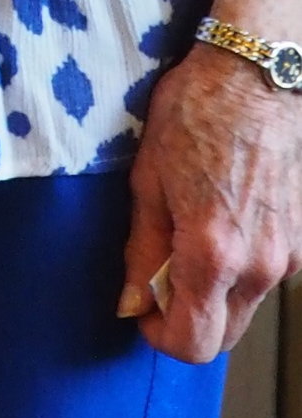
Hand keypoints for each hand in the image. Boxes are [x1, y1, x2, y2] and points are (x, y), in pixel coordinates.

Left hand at [120, 43, 301, 364]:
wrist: (257, 74)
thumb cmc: (195, 115)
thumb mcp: (148, 181)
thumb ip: (142, 252)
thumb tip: (131, 303)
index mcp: (215, 254)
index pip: (194, 342)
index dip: (159, 337)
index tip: (140, 313)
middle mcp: (261, 265)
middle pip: (225, 336)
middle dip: (187, 321)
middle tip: (159, 280)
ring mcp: (290, 254)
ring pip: (246, 306)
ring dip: (215, 293)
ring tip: (187, 238)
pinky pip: (266, 275)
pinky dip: (239, 268)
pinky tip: (220, 221)